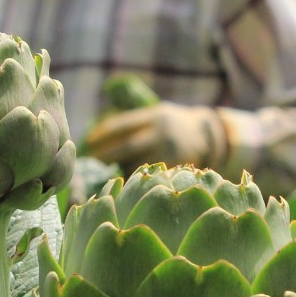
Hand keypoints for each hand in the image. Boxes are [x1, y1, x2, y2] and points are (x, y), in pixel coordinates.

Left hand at [85, 102, 226, 169]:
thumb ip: (134, 124)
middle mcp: (162, 132)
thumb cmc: (171, 125)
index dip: (102, 134)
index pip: (122, 125)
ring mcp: (171, 151)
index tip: (88, 141)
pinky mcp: (177, 168)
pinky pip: (150, 176)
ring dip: (119, 168)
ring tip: (103, 171)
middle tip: (90, 161)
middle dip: (105, 154)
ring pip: (138, 163)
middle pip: (127, 145)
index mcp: (154, 116)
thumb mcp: (156, 115)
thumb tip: (98, 136)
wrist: (207, 134)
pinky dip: (135, 177)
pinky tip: (124, 180)